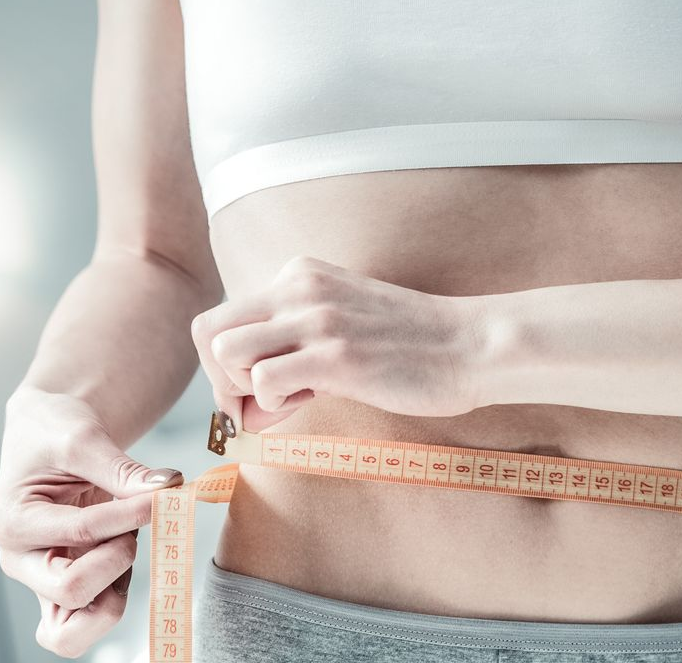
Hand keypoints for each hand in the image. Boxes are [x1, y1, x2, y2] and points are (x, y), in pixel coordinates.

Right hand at [0, 385, 183, 658]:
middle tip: (131, 528)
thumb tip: (168, 487)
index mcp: (15, 522)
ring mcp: (45, 579)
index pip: (83, 530)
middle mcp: (24, 560)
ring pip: (78, 628)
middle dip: (119, 559)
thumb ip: (123, 468)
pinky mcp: (68, 586)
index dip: (134, 512)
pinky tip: (125, 553)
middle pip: (72, 593)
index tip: (167, 492)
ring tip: (125, 543)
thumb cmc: (53, 432)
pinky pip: (90, 618)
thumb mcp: (82, 437)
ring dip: (118, 588)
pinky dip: (117, 595)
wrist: (47, 434)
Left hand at [191, 255, 487, 431]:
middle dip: (220, 380)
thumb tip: (250, 402)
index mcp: (300, 276)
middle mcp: (300, 288)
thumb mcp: (345, 325)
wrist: (473, 345)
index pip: (223, 317)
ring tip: (285, 403)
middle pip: (208, 332)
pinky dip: (271, 405)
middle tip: (258, 406)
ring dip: (242, 391)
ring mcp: (317, 319)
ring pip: (225, 353)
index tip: (256, 392)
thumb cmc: (413, 346)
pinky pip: (262, 381)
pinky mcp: (336, 355)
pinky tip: (307, 403)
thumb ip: (297, 348)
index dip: (225, 365)